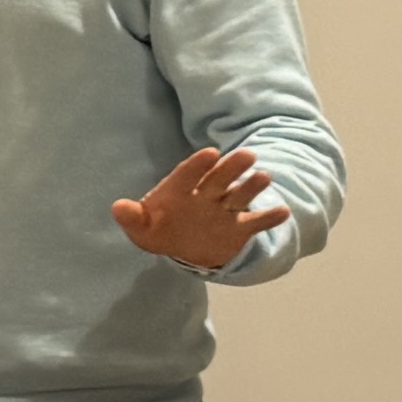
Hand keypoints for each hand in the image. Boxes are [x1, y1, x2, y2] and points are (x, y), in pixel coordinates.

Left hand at [108, 145, 292, 274]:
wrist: (183, 247)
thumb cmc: (159, 230)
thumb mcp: (142, 228)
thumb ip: (132, 218)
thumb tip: (117, 208)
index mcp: (180, 190)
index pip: (188, 175)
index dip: (198, 165)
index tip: (210, 154)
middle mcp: (205, 195)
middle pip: (219, 179)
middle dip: (232, 168)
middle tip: (248, 155)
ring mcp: (224, 211)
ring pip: (239, 195)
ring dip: (252, 187)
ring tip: (265, 177)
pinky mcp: (238, 228)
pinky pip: (255, 222)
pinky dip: (268, 218)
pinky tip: (284, 212)